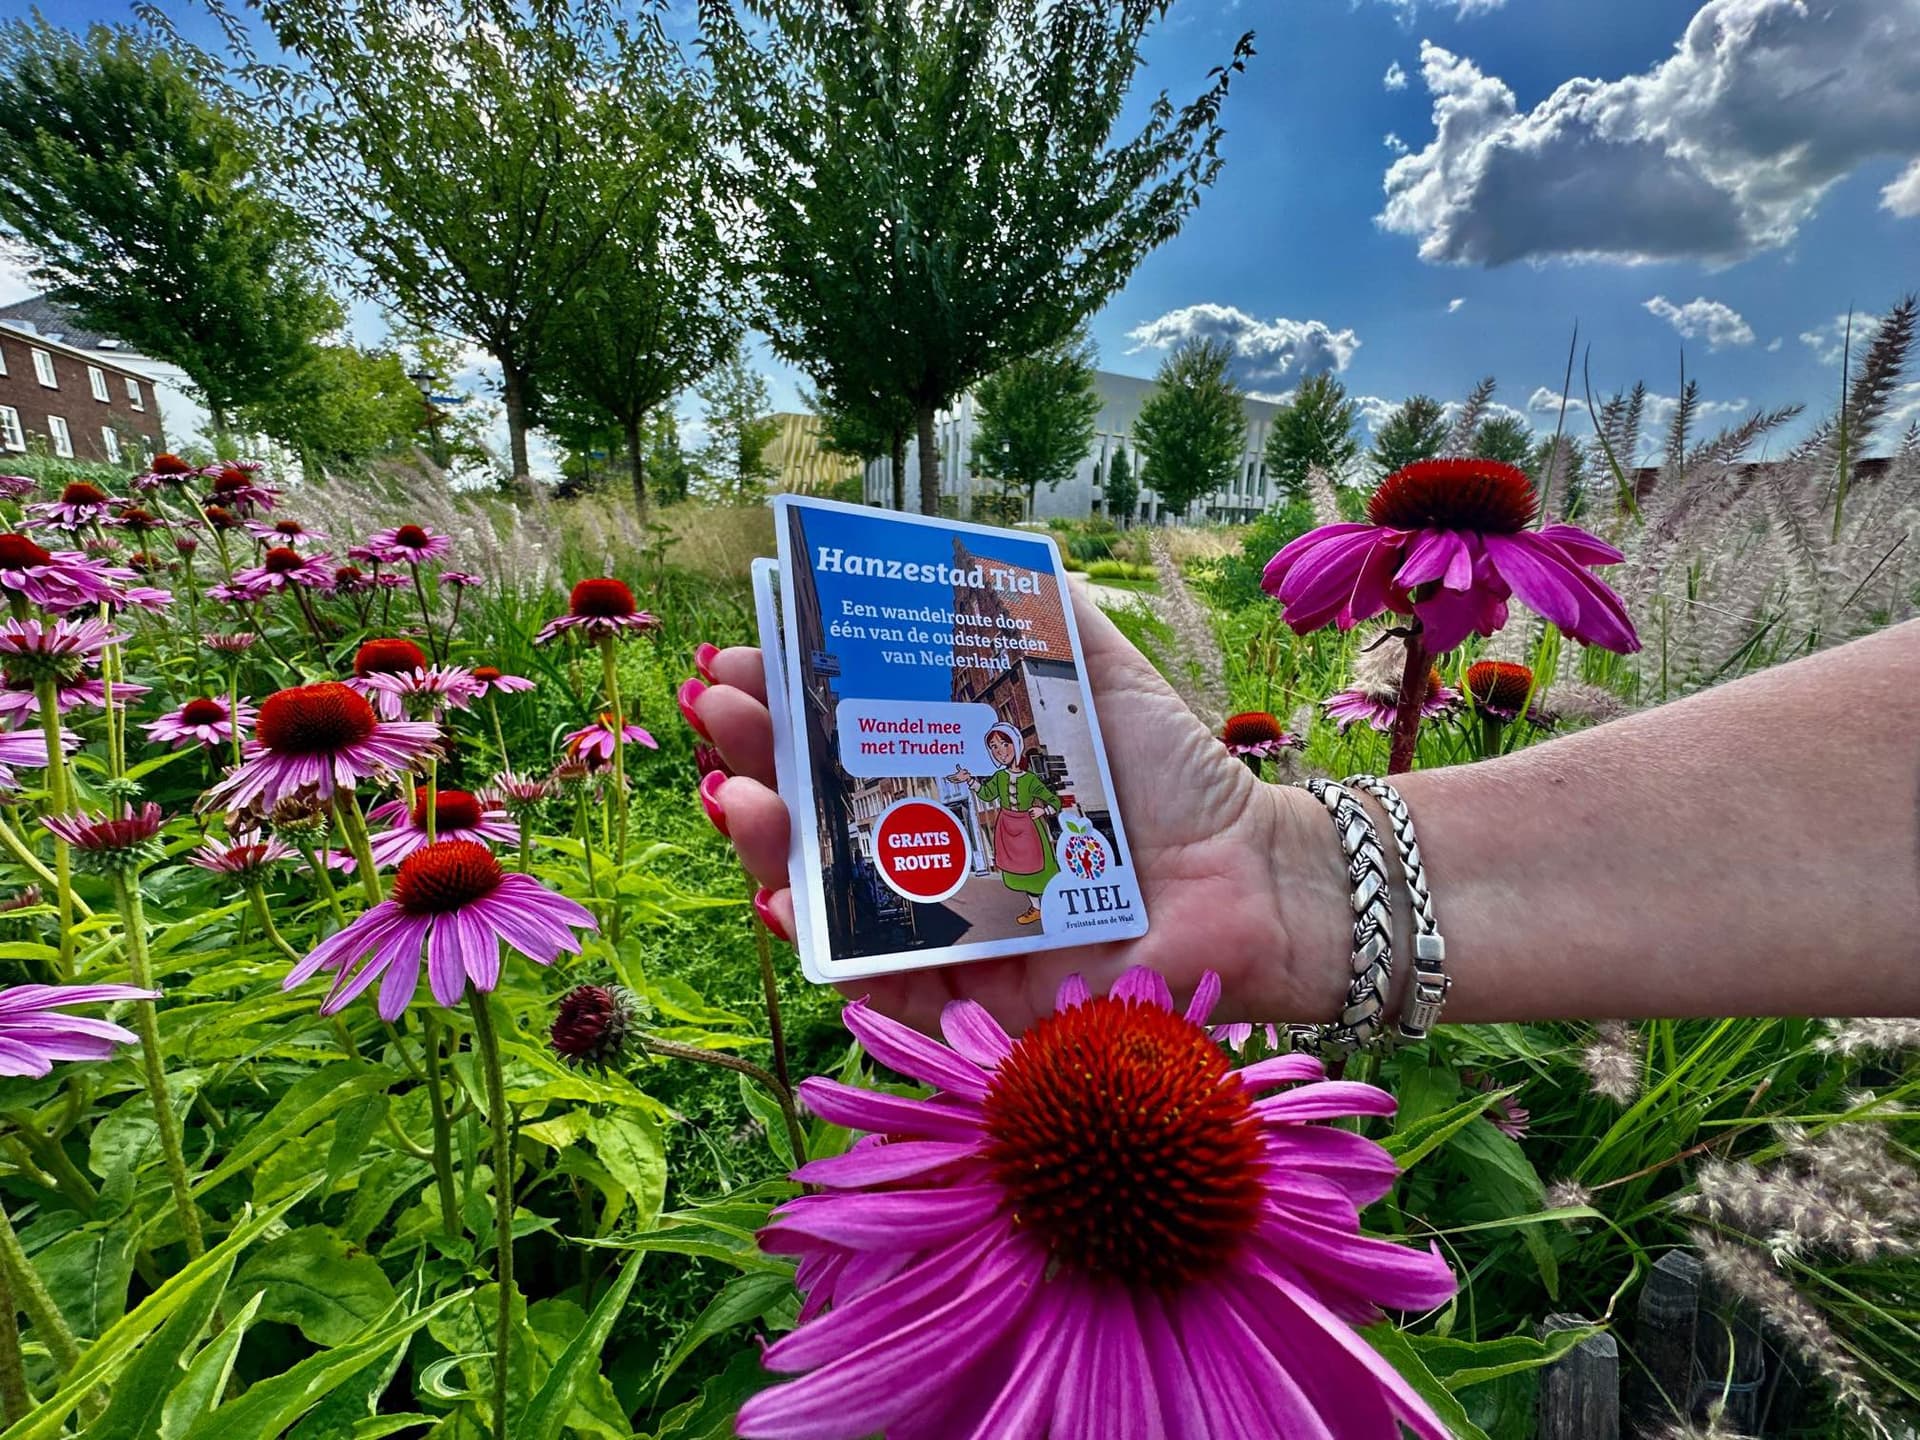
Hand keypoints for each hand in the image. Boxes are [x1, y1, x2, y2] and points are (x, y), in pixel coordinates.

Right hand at [687, 587, 1349, 1035]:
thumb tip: (958, 549)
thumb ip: (1037, 616)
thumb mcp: (1100, 676)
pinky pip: (884, 986)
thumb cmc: (1179, 779)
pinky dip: (828, 951)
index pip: (844, 738)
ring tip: (738, 791)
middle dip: (761, 754)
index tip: (747, 651)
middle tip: (719, 705)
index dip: (791, 697)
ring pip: (833, 896)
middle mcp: (937, 849)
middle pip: (820, 810)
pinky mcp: (977, 999)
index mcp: (955, 774)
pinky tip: (783, 899)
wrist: (1257, 877)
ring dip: (770, 847)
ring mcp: (949, 927)